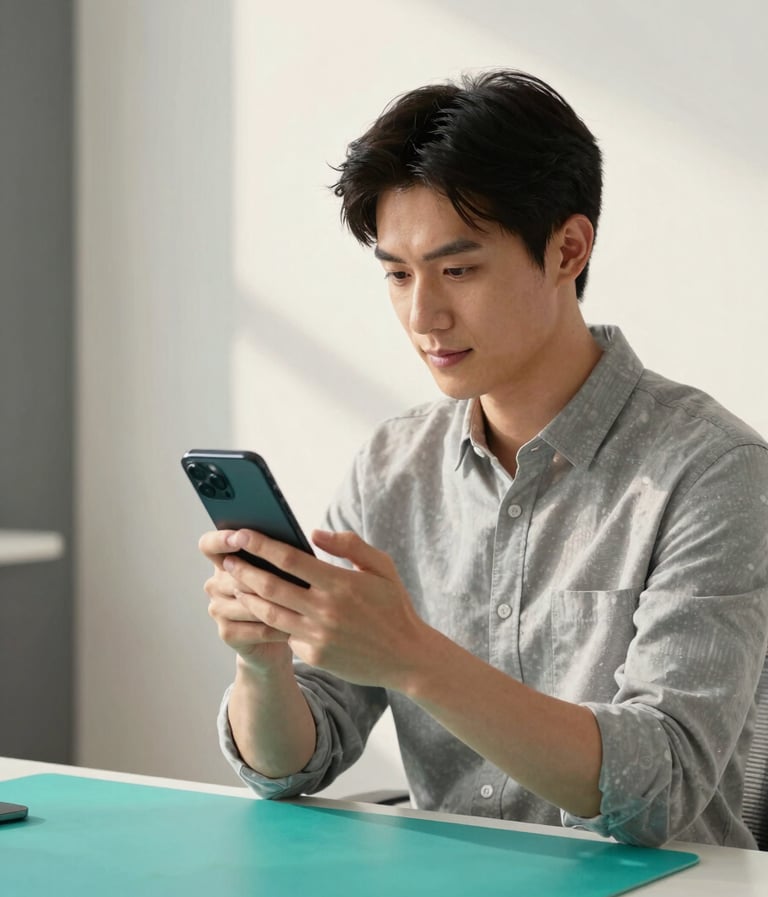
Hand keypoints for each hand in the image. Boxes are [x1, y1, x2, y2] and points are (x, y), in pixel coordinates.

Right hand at [198, 530, 292, 674]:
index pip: (209, 545)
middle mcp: (215, 584)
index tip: (239, 537)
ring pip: (250, 604)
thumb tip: (296, 543)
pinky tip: (296, 627)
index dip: (221, 540)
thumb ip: (279, 555)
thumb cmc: (282, 593)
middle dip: (265, 579)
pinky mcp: (227, 633)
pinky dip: (278, 628)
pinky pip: (257, 628)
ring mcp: (218, 609)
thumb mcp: (281, 570)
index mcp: (224, 561)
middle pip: (236, 577)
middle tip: (293, 579)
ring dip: (277, 606)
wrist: (276, 635)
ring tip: (302, 605)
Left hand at [218, 528, 430, 689]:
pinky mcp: (315, 656)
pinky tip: (261, 612)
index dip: (261, 545)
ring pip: (270, 614)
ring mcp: (318, 636)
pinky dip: (272, 623)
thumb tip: (314, 533)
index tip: (241, 534)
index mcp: (339, 583)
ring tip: (236, 585)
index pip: (289, 559)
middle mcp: (325, 610)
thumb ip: (350, 545)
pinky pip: (286, 636)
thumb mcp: (382, 567)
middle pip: (270, 586)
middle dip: (243, 570)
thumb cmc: (394, 606)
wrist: (407, 657)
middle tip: (227, 560)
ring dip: (248, 598)